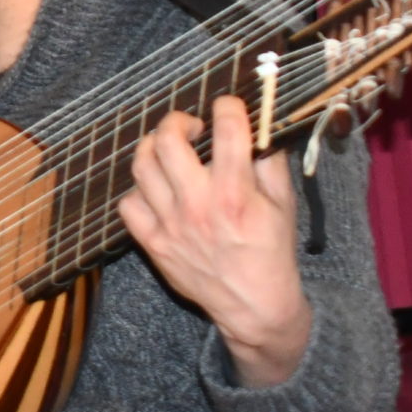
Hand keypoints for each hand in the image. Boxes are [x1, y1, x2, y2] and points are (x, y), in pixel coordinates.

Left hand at [117, 97, 309, 386]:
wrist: (253, 305)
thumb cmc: (271, 252)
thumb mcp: (284, 204)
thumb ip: (271, 163)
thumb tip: (260, 128)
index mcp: (235, 192)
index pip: (226, 128)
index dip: (228, 106)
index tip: (228, 106)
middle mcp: (198, 204)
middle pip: (169, 140)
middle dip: (179, 121)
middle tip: (192, 126)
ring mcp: (170, 223)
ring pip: (142, 166)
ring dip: (154, 148)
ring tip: (169, 149)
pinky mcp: (153, 242)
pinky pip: (128, 204)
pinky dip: (138, 190)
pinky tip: (156, 189)